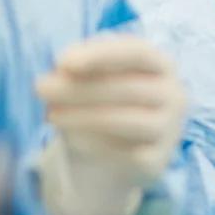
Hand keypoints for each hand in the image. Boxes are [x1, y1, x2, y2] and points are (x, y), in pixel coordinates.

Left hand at [35, 35, 185, 214]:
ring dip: (82, 116)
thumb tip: (62, 68)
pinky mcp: (157, 162)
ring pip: (126, 121)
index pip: (137, 52)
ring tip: (50, 114)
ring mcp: (170, 131)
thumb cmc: (100, 104)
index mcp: (162, 65)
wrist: (109, 157)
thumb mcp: (88, 80)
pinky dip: (92, 144)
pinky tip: (70, 138)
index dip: (101, 54)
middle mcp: (174, 95)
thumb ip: (78, 69)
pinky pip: (123, 153)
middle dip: (80, 88)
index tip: (61, 61)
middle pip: (129, 88)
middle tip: (40, 88)